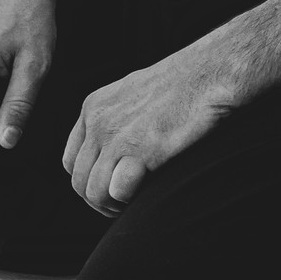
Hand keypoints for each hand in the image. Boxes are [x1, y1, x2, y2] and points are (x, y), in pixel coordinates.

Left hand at [62, 36, 244, 217]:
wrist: (209, 74)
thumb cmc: (182, 86)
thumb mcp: (132, 95)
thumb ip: (114, 121)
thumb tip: (112, 155)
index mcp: (92, 108)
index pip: (71, 161)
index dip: (89, 182)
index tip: (110, 189)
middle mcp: (97, 122)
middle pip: (79, 181)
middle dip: (99, 201)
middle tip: (123, 205)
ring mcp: (115, 136)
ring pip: (93, 192)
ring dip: (112, 205)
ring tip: (132, 203)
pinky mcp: (139, 149)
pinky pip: (116, 191)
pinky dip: (130, 199)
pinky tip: (144, 191)